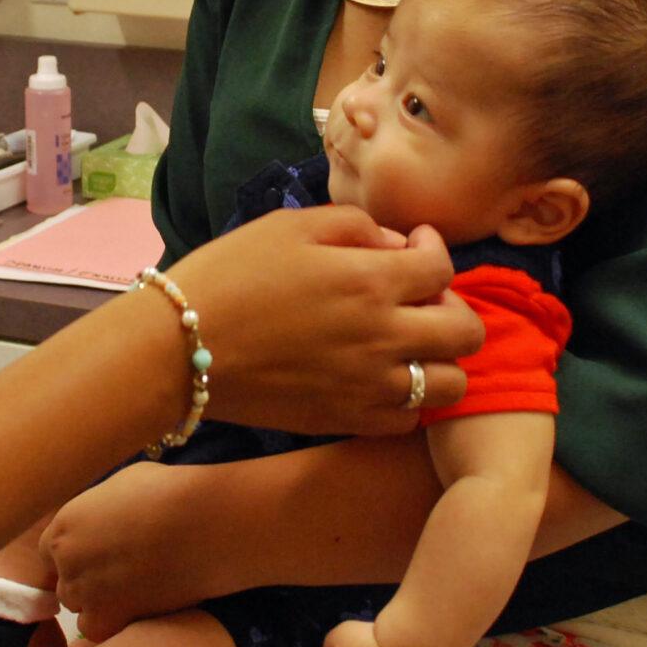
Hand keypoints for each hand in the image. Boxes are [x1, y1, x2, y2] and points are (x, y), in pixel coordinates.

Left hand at [45, 462, 208, 638]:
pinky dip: (113, 623)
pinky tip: (138, 608)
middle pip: (65, 582)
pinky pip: (96, 631)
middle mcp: (67, 560)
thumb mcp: (122, 485)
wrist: (199, 525)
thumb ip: (101, 510)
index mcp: (65, 524)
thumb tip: (106, 516)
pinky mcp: (107, 618)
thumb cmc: (169, 494)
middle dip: (88, 582)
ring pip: (79, 608)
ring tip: (136, 591)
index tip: (99, 558)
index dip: (76, 557)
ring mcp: (85, 591)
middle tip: (123, 575)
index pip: (51, 552)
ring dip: (100, 604)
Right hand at [160, 207, 481, 436]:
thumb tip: (396, 246)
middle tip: (419, 299)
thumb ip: (356, 226)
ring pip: (450, 385)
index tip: (412, 245)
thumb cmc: (230, 274)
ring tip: (407, 346)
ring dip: (439, 360)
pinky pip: (407, 421)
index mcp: (372, 281)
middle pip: (467, 332)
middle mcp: (384, 337)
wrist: (179, 347)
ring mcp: (368, 386)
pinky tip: (380, 379)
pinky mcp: (346, 421)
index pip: (444, 266)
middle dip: (452, 307)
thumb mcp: (291, 225)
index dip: (434, 249)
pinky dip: (406, 401)